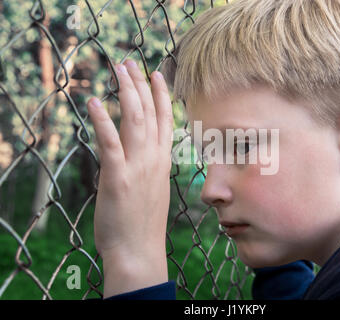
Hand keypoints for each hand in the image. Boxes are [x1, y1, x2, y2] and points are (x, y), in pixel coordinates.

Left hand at [87, 59, 172, 297]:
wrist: (140, 250)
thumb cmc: (144, 222)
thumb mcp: (153, 188)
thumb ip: (149, 167)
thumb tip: (142, 155)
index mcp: (163, 161)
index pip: (166, 120)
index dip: (161, 94)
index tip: (155, 73)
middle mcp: (154, 159)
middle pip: (150, 113)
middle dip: (139, 84)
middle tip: (129, 62)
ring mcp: (138, 167)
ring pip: (135, 120)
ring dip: (126, 92)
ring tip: (118, 70)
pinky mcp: (118, 177)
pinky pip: (111, 144)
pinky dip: (103, 122)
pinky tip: (95, 103)